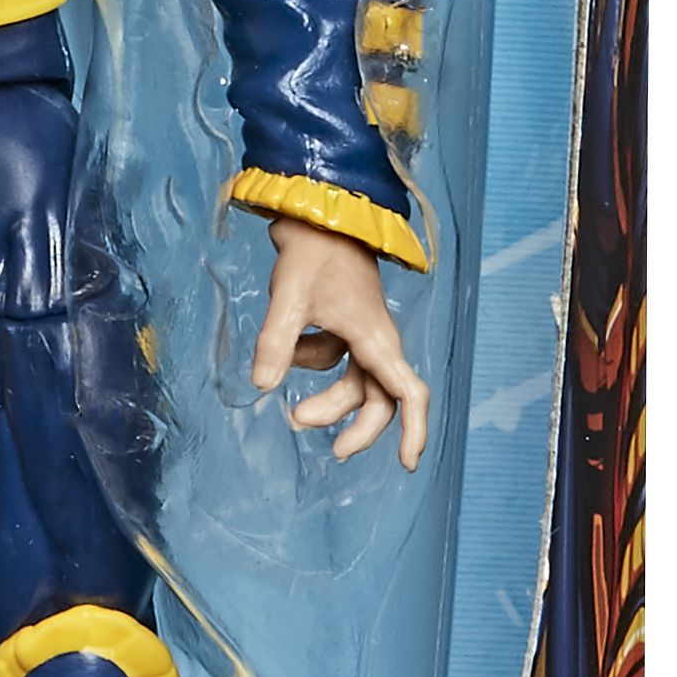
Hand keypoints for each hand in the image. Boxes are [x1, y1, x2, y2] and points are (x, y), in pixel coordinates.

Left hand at [252, 215, 431, 468]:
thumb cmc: (312, 252)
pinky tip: (285, 345)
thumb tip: (262, 385)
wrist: (316, 213)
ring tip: (290, 413)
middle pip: (378, 398)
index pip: (407, 394)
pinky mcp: (345, 324)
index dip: (414, 432)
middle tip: (331, 452)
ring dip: (327, 400)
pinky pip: (331, 357)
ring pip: (353, 382)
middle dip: (356, 427)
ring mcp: (362, 332)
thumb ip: (277, 343)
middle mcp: (376, 340)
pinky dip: (309, 360)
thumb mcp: (289, 298)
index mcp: (375, 338)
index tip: (407, 463)